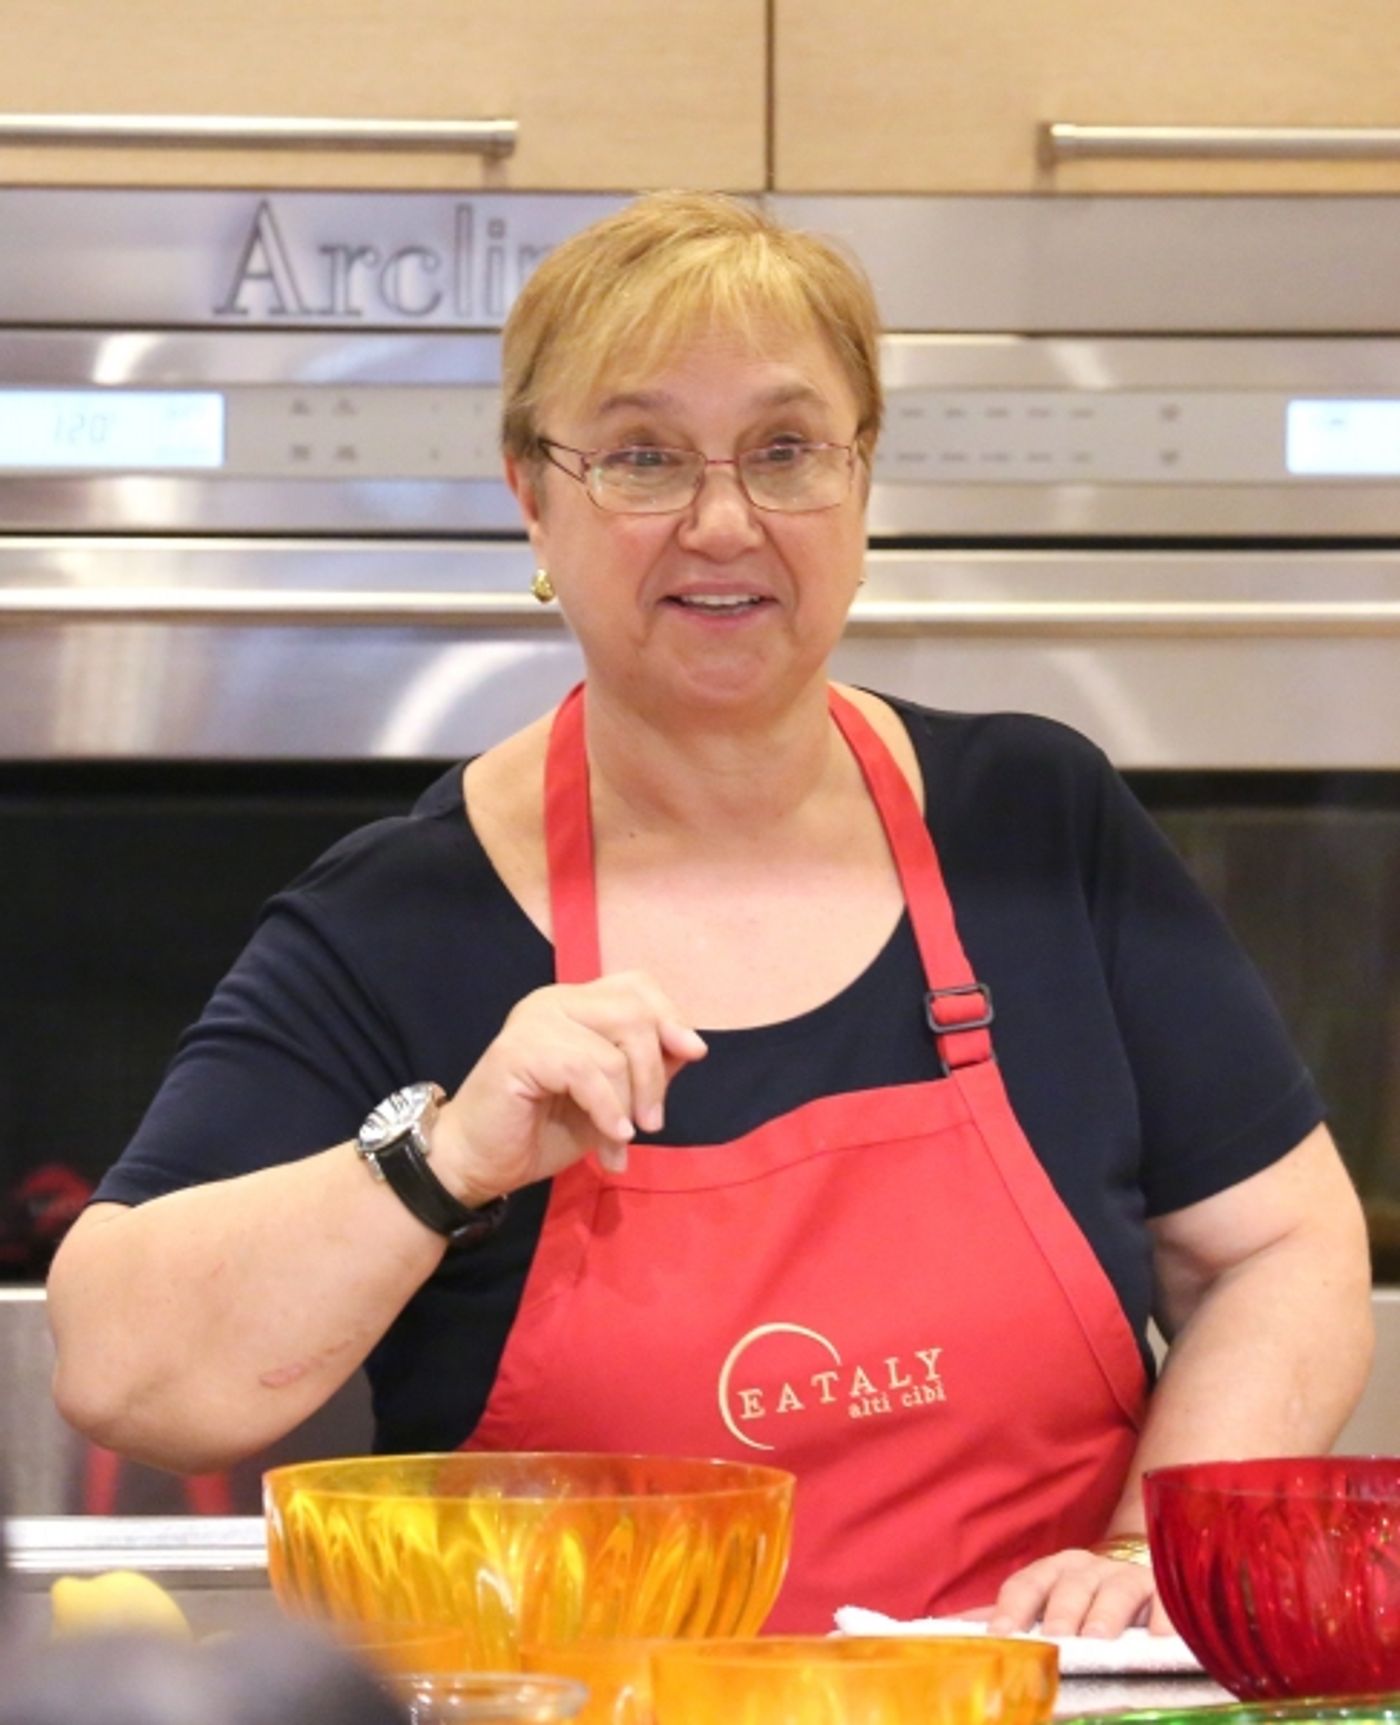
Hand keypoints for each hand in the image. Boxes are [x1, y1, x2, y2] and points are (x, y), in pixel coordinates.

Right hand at [432, 972, 707, 1200]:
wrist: (479, 1163)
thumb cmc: (542, 1130)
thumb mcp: (613, 1099)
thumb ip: (646, 1068)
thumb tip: (692, 1046)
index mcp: (576, 1004)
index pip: (637, 986)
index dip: (670, 1015)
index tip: (694, 1054)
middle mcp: (555, 1001)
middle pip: (634, 1013)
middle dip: (653, 1073)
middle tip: (652, 1122)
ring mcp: (534, 1021)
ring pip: (614, 1049)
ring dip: (629, 1104)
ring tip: (622, 1142)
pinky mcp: (518, 1050)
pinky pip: (586, 1072)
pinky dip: (608, 1110)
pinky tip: (612, 1140)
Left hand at [985, 1546, 1171, 1637]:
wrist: (1142, 1585)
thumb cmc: (1084, 1605)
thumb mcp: (1044, 1608)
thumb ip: (1006, 1618)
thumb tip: (949, 1632)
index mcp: (1052, 1573)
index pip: (1026, 1585)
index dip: (1012, 1609)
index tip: (1000, 1637)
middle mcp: (1087, 1570)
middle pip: (1069, 1586)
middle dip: (1060, 1612)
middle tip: (1056, 1640)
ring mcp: (1127, 1577)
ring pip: (1115, 1588)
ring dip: (1105, 1612)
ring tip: (1099, 1638)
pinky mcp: (1165, 1592)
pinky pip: (1166, 1600)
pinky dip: (1164, 1617)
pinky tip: (1161, 1641)